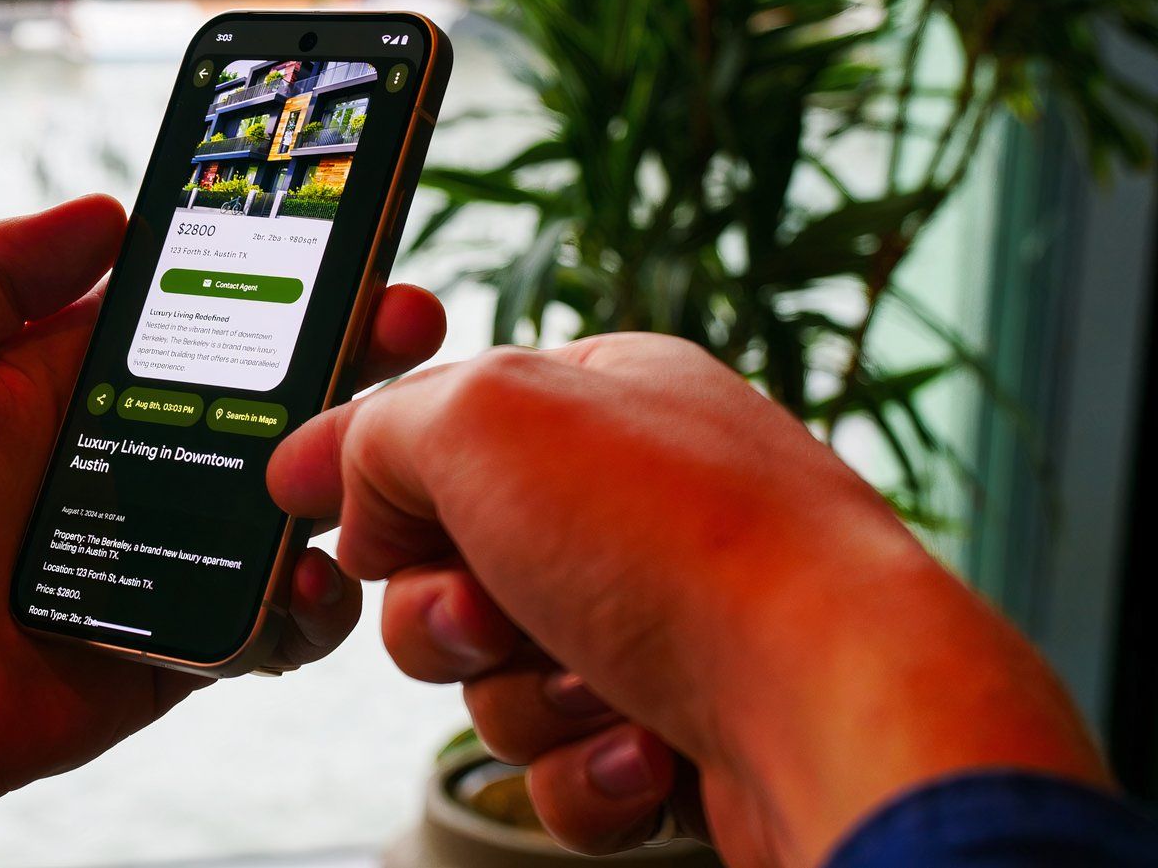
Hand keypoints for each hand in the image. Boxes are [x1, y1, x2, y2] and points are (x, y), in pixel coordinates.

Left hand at [0, 195, 446, 851]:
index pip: (202, 311)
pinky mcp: (196, 638)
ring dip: (355, 470)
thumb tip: (113, 214)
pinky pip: (286, 616)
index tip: (345, 231)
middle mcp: (143, 455)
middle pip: (276, 394)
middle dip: (355, 348)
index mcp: (83, 382)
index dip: (275, 271)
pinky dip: (316, 601)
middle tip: (408, 319)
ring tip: (375, 452)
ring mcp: (176, 548)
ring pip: (301, 499)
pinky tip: (311, 576)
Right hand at [268, 334, 1107, 867]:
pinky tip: (650, 749)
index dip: (381, 481)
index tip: (336, 518)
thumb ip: (380, 428)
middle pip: (455, 572)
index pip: (445, 429)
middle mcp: (639, 506)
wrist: (838, 711)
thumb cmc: (682, 542)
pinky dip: (590, 771)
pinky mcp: (691, 731)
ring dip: (528, 700)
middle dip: (449, 618)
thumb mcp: (485, 418)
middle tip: (493, 619)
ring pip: (505, 681)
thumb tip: (334, 479)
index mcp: (603, 402)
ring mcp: (671, 624)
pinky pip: (571, 768)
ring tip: (603, 687)